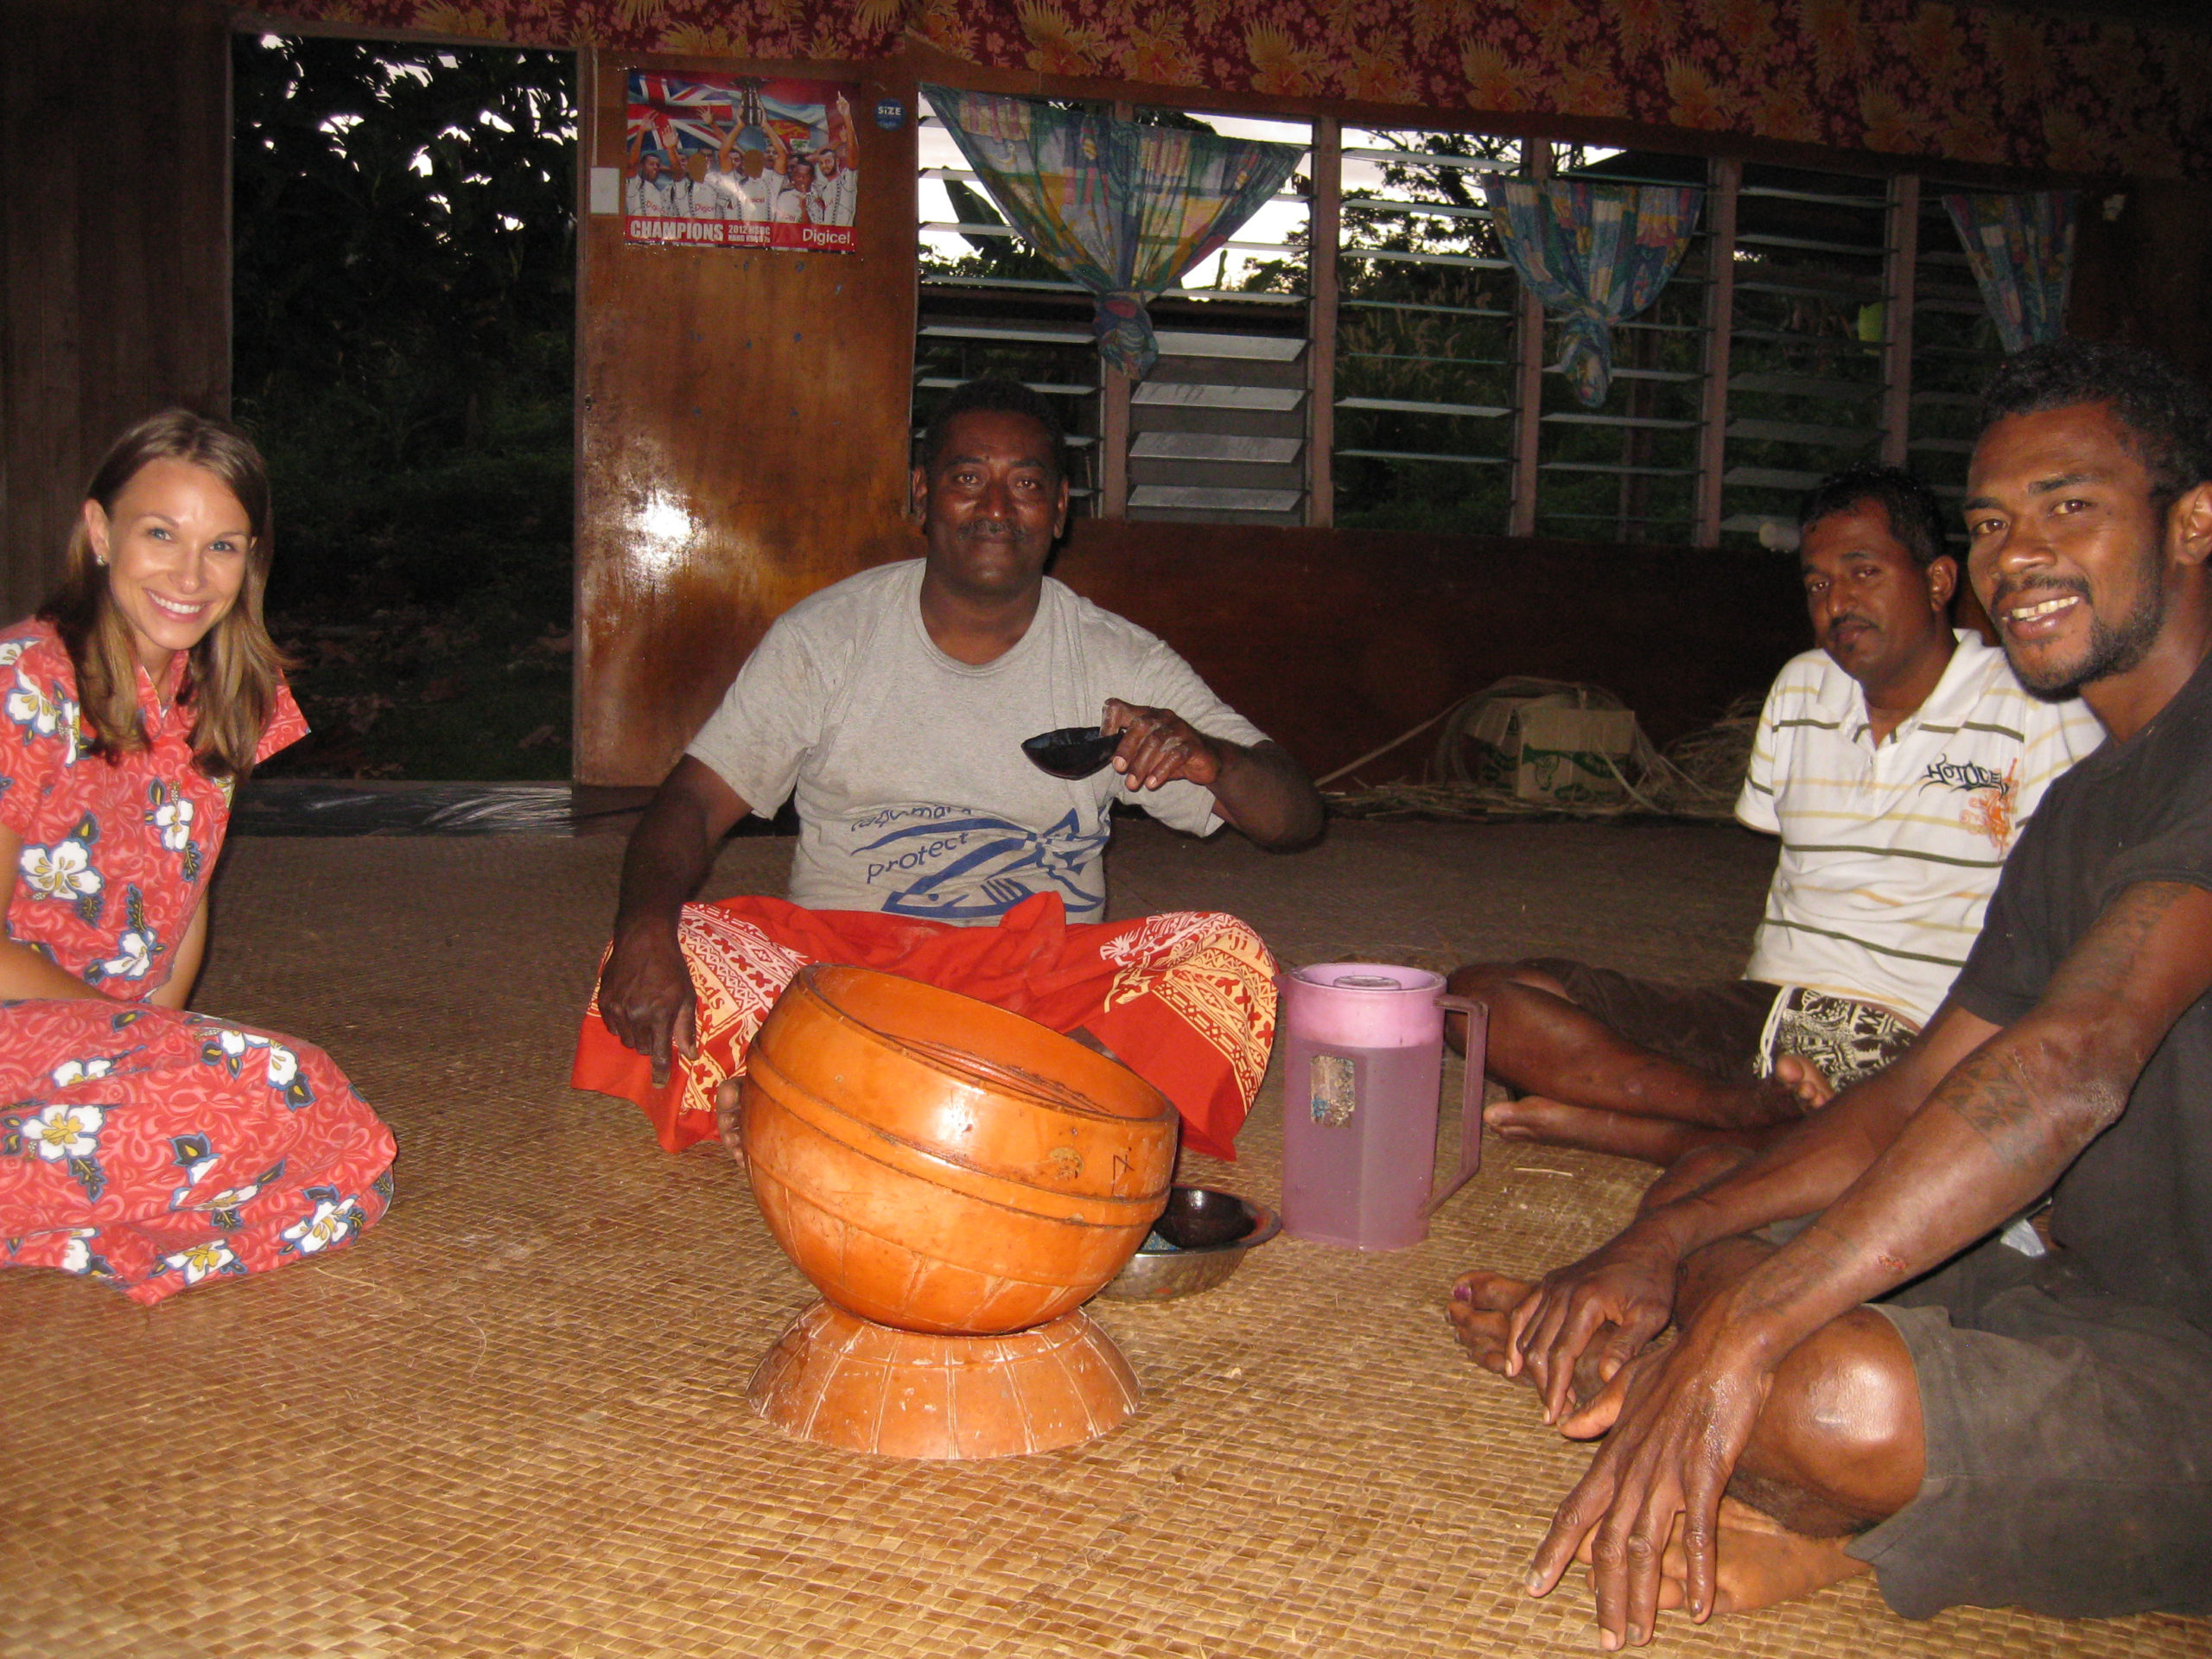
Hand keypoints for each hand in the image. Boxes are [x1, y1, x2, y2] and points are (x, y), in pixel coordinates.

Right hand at [596, 921, 697, 1087]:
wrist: (643, 939)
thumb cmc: (671, 967)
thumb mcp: (686, 996)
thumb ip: (686, 1028)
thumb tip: (690, 1055)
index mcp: (658, 1014)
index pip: (657, 1054)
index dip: (659, 1072)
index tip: (659, 1084)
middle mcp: (635, 1015)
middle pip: (641, 1049)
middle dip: (651, 1044)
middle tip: (658, 1026)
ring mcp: (616, 1008)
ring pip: (626, 1040)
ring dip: (637, 1035)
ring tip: (645, 1014)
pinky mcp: (603, 1001)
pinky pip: (613, 1027)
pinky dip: (623, 1025)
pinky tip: (631, 1008)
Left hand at [1101, 698, 1221, 790]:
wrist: (1207, 761)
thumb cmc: (1171, 755)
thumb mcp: (1147, 751)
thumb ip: (1131, 751)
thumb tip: (1112, 762)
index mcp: (1147, 715)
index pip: (1120, 708)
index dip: (1109, 723)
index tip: (1104, 745)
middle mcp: (1163, 717)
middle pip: (1140, 725)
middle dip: (1126, 748)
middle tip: (1118, 768)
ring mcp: (1179, 730)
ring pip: (1156, 741)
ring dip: (1141, 764)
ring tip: (1133, 784)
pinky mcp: (1193, 745)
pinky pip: (1176, 755)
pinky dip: (1161, 771)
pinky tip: (1152, 783)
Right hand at [1506, 1226, 1680, 1425]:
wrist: (1646, 1242)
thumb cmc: (1652, 1281)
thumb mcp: (1650, 1315)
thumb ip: (1627, 1345)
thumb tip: (1607, 1378)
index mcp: (1586, 1302)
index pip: (1561, 1354)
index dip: (1555, 1388)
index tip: (1554, 1417)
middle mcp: (1561, 1292)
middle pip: (1539, 1347)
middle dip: (1542, 1384)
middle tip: (1554, 1413)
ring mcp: (1552, 1285)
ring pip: (1526, 1333)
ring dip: (1531, 1368)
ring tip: (1545, 1397)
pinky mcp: (1549, 1283)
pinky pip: (1523, 1313)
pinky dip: (1515, 1339)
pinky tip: (1514, 1364)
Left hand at [1526, 1304, 1774, 1646]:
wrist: (1720, 1344)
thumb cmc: (1677, 1364)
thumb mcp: (1625, 1387)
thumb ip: (1597, 1414)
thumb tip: (1564, 1427)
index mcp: (1613, 1455)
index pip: (1575, 1512)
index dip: (1555, 1550)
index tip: (1535, 1583)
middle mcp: (1632, 1470)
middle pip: (1609, 1545)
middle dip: (1604, 1595)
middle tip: (1605, 1640)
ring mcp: (1667, 1474)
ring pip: (1645, 1547)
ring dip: (1642, 1597)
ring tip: (1637, 1635)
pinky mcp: (1705, 1473)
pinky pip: (1699, 1533)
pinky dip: (1699, 1572)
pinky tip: (1703, 1608)